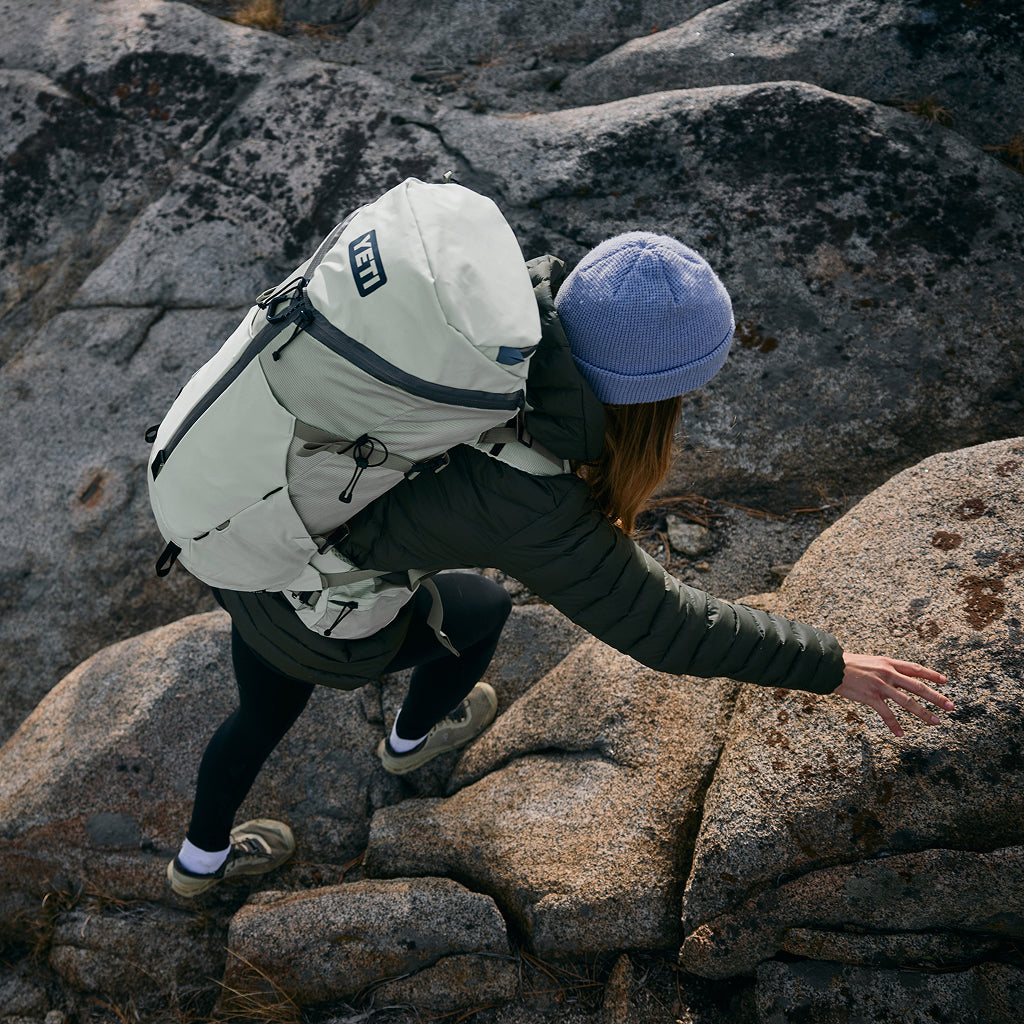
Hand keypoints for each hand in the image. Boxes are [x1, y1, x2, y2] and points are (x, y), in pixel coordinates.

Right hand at [833, 653, 953, 736]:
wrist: (830, 666)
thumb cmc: (847, 664)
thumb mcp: (870, 661)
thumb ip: (884, 669)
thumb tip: (895, 677)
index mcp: (888, 663)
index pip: (915, 668)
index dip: (931, 675)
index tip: (945, 681)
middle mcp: (888, 673)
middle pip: (918, 686)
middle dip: (936, 697)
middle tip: (950, 706)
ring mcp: (880, 686)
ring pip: (908, 701)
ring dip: (924, 713)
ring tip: (936, 722)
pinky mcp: (871, 697)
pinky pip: (887, 714)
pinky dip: (894, 725)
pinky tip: (901, 734)